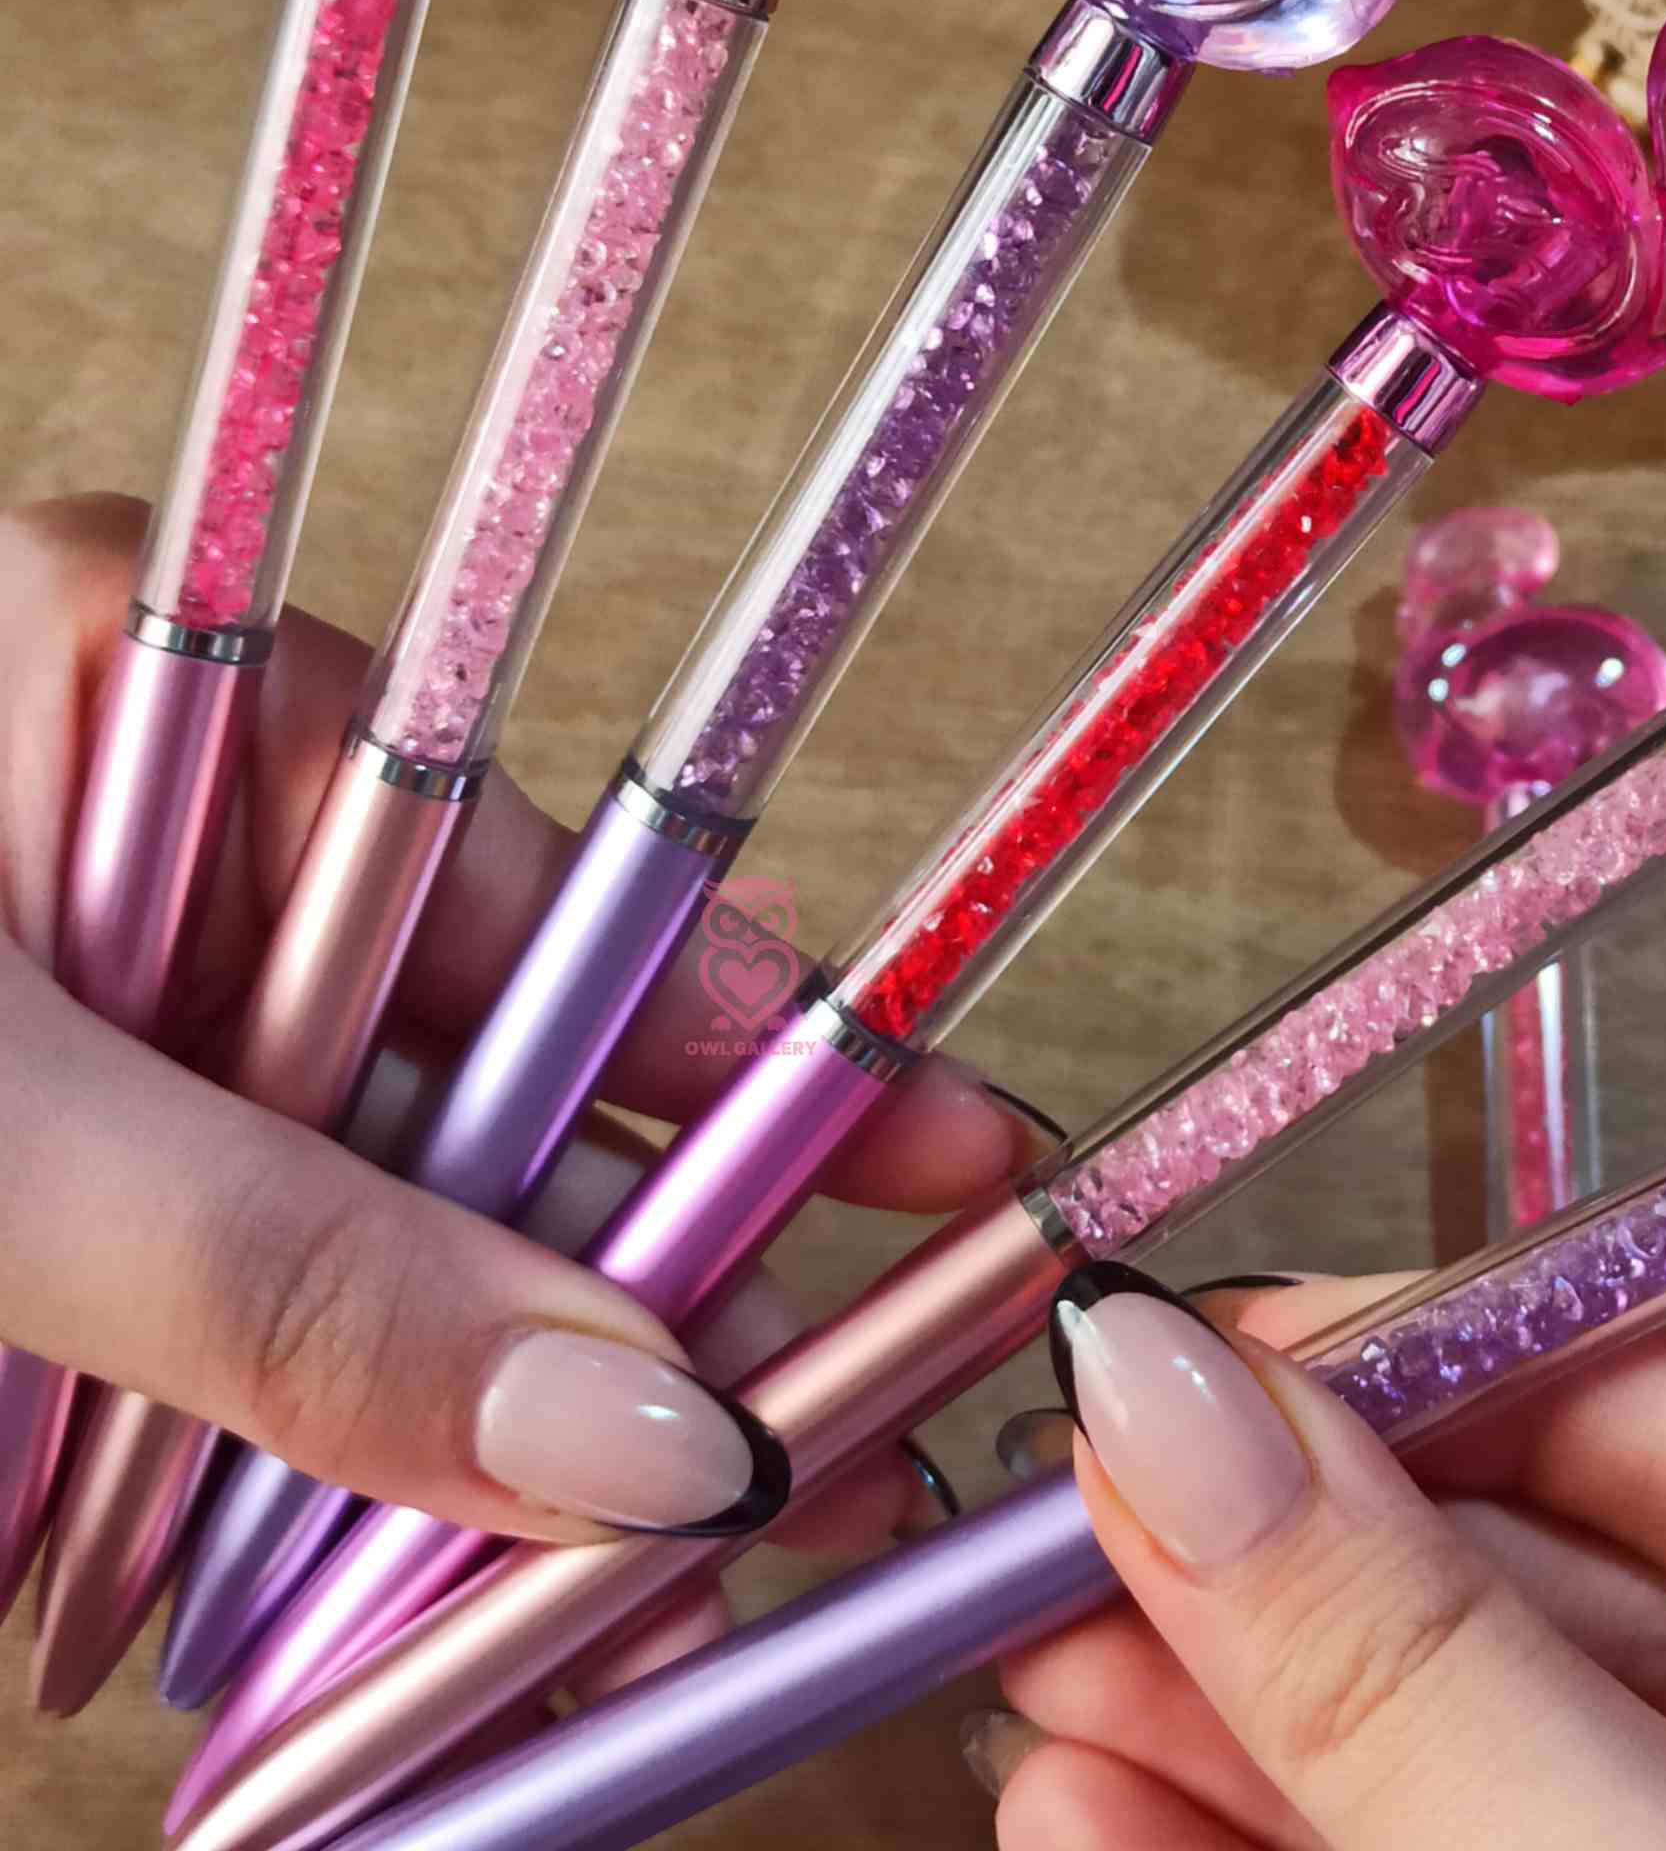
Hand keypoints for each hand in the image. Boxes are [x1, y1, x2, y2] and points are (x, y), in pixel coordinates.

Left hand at [0, 494, 1039, 1555]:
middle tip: (823, 1463)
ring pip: (384, 1231)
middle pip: (496, 1087)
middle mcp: (168, 851)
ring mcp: (114, 1020)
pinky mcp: (61, 1186)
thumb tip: (634, 1428)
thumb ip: (282, 1264)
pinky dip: (335, 1458)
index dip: (753, 1053)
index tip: (948, 1157)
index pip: (547, 887)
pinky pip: (257, 1314)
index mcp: (164, 704)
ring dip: (501, 1424)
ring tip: (655, 1590)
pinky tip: (441, 1583)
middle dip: (646, 1304)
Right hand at [989, 1274, 1665, 1847]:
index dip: (1440, 1369)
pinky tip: (1132, 1819)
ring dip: (1258, 1726)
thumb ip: (1427, 1679)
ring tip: (1064, 1683)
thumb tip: (1194, 1421)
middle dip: (1307, 1568)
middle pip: (1595, 1594)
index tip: (1213, 1358)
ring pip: (1512, 1760)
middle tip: (1097, 1520)